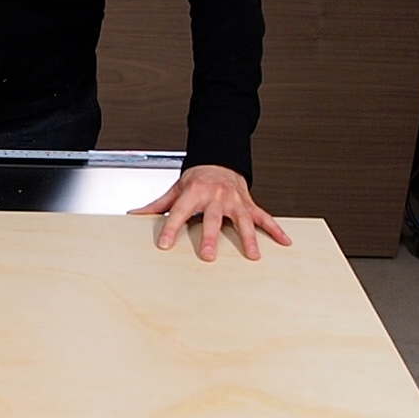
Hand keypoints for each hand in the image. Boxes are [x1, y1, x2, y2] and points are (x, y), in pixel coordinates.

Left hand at [131, 164, 291, 261]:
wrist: (219, 161)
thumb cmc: (196, 180)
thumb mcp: (175, 189)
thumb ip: (157, 206)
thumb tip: (134, 215)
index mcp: (194, 192)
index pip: (179, 211)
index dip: (171, 228)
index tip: (164, 244)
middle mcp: (216, 196)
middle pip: (212, 218)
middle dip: (210, 236)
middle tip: (208, 255)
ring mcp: (234, 201)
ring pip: (243, 219)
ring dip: (249, 238)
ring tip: (253, 255)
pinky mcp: (248, 204)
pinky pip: (264, 217)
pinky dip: (276, 229)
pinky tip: (284, 242)